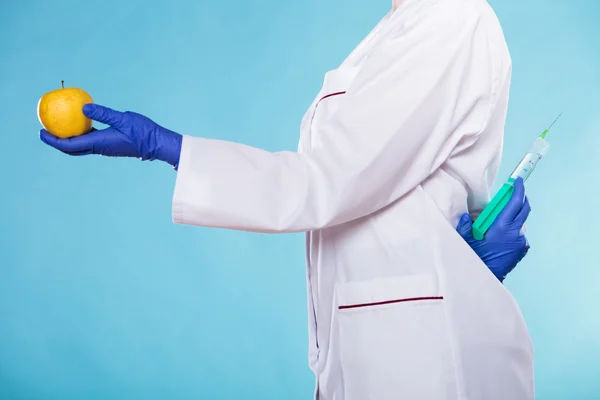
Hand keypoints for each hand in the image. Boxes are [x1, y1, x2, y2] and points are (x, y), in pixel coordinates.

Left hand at [39, 104, 182, 168]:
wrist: (158, 144)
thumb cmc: (143, 131)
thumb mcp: (123, 118)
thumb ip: (103, 113)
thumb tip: (82, 107)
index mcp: (100, 143)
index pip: (70, 145)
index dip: (53, 140)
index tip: (41, 132)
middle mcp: (100, 148)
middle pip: (72, 149)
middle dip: (57, 142)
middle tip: (45, 131)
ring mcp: (106, 148)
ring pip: (81, 146)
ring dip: (68, 139)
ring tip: (59, 127)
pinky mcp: (111, 145)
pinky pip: (90, 142)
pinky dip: (81, 135)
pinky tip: (81, 124)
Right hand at [457, 177, 530, 282]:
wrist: (487, 281)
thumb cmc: (475, 260)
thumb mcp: (466, 241)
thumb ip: (466, 226)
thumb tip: (467, 216)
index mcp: (503, 228)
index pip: (515, 203)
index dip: (517, 190)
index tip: (518, 180)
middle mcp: (516, 234)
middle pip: (523, 209)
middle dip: (519, 198)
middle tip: (513, 191)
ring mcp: (520, 243)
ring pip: (520, 222)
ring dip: (513, 216)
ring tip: (498, 217)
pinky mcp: (521, 250)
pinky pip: (518, 233)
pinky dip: (511, 228)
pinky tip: (499, 233)